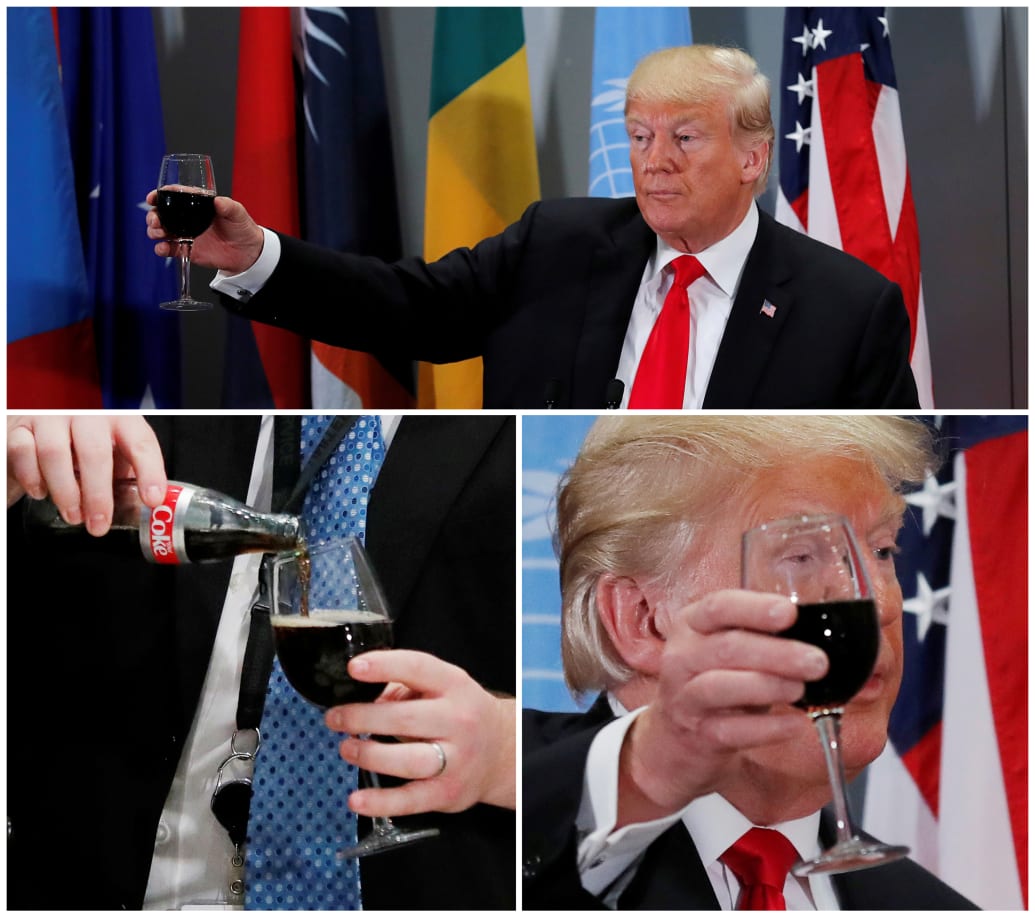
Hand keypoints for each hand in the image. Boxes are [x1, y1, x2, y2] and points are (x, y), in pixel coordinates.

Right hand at [7, 416, 166, 533]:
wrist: (36, 427)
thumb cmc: (81, 444)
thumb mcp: (111, 452)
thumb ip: (124, 472)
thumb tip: (141, 505)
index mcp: (118, 418)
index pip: (140, 442)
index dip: (150, 472)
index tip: (151, 500)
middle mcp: (86, 413)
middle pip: (95, 452)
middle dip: (98, 494)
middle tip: (99, 523)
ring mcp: (50, 416)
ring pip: (55, 453)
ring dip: (65, 492)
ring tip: (73, 515)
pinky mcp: (19, 426)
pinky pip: (23, 452)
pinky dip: (33, 478)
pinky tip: (42, 492)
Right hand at [146, 191, 264, 274]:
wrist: (247, 253)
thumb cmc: (242, 228)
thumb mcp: (238, 213)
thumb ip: (228, 207)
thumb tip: (218, 201)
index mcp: (197, 204)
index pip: (174, 195)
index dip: (160, 195)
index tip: (152, 198)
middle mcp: (187, 217)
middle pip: (162, 213)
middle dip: (153, 216)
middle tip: (155, 221)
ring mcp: (185, 233)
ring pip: (161, 230)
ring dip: (154, 231)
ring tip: (159, 233)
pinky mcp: (187, 249)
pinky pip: (170, 249)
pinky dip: (162, 249)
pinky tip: (162, 249)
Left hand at [324, 650, 515, 816]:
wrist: (501, 751)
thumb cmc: (462, 713)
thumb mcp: (443, 687)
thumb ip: (405, 688)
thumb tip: (362, 698)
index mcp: (454, 686)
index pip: (418, 669)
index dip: (383, 666)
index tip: (354, 668)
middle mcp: (457, 721)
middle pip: (404, 719)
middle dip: (361, 718)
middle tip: (336, 718)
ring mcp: (455, 759)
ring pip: (406, 760)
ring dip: (368, 755)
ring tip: (347, 748)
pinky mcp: (447, 793)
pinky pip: (410, 800)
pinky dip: (379, 802)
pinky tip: (357, 798)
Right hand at [616, 589, 827, 826]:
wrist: (676, 735)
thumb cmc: (715, 679)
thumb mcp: (728, 648)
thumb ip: (761, 634)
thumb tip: (819, 629)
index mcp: (691, 624)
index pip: (718, 607)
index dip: (754, 608)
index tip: (789, 612)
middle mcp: (682, 656)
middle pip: (726, 648)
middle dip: (776, 653)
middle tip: (817, 661)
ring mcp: (685, 696)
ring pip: (721, 687)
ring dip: (768, 686)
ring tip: (800, 689)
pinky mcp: (697, 734)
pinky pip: (731, 730)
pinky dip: (767, 728)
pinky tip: (794, 724)